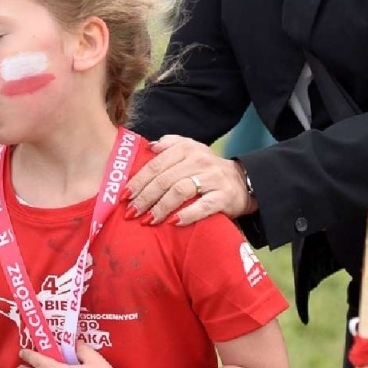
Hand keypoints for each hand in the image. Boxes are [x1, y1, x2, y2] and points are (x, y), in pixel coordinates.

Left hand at [126, 135, 255, 225]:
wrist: (243, 181)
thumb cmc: (207, 169)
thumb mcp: (190, 151)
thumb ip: (170, 145)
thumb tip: (149, 147)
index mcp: (187, 148)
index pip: (156, 165)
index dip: (138, 181)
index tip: (124, 196)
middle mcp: (199, 160)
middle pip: (164, 179)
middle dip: (144, 197)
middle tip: (131, 212)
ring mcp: (213, 178)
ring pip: (180, 191)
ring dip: (160, 207)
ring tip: (148, 220)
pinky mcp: (224, 196)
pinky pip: (203, 206)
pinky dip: (187, 215)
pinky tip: (174, 223)